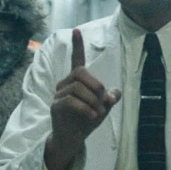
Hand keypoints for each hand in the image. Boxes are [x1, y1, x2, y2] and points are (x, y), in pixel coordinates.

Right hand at [45, 28, 118, 169]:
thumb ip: (109, 98)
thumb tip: (114, 93)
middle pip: (80, 72)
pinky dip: (85, 108)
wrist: (73, 139)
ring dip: (93, 100)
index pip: (76, 60)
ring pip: (77, 88)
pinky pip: (71, 101)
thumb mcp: (102, 108)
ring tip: (98, 113)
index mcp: (76, 81)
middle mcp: (65, 84)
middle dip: (96, 85)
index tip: (77, 30)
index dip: (77, 46)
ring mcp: (58, 95)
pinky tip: (92, 116)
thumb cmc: (86, 120)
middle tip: (104, 101)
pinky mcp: (55, 106)